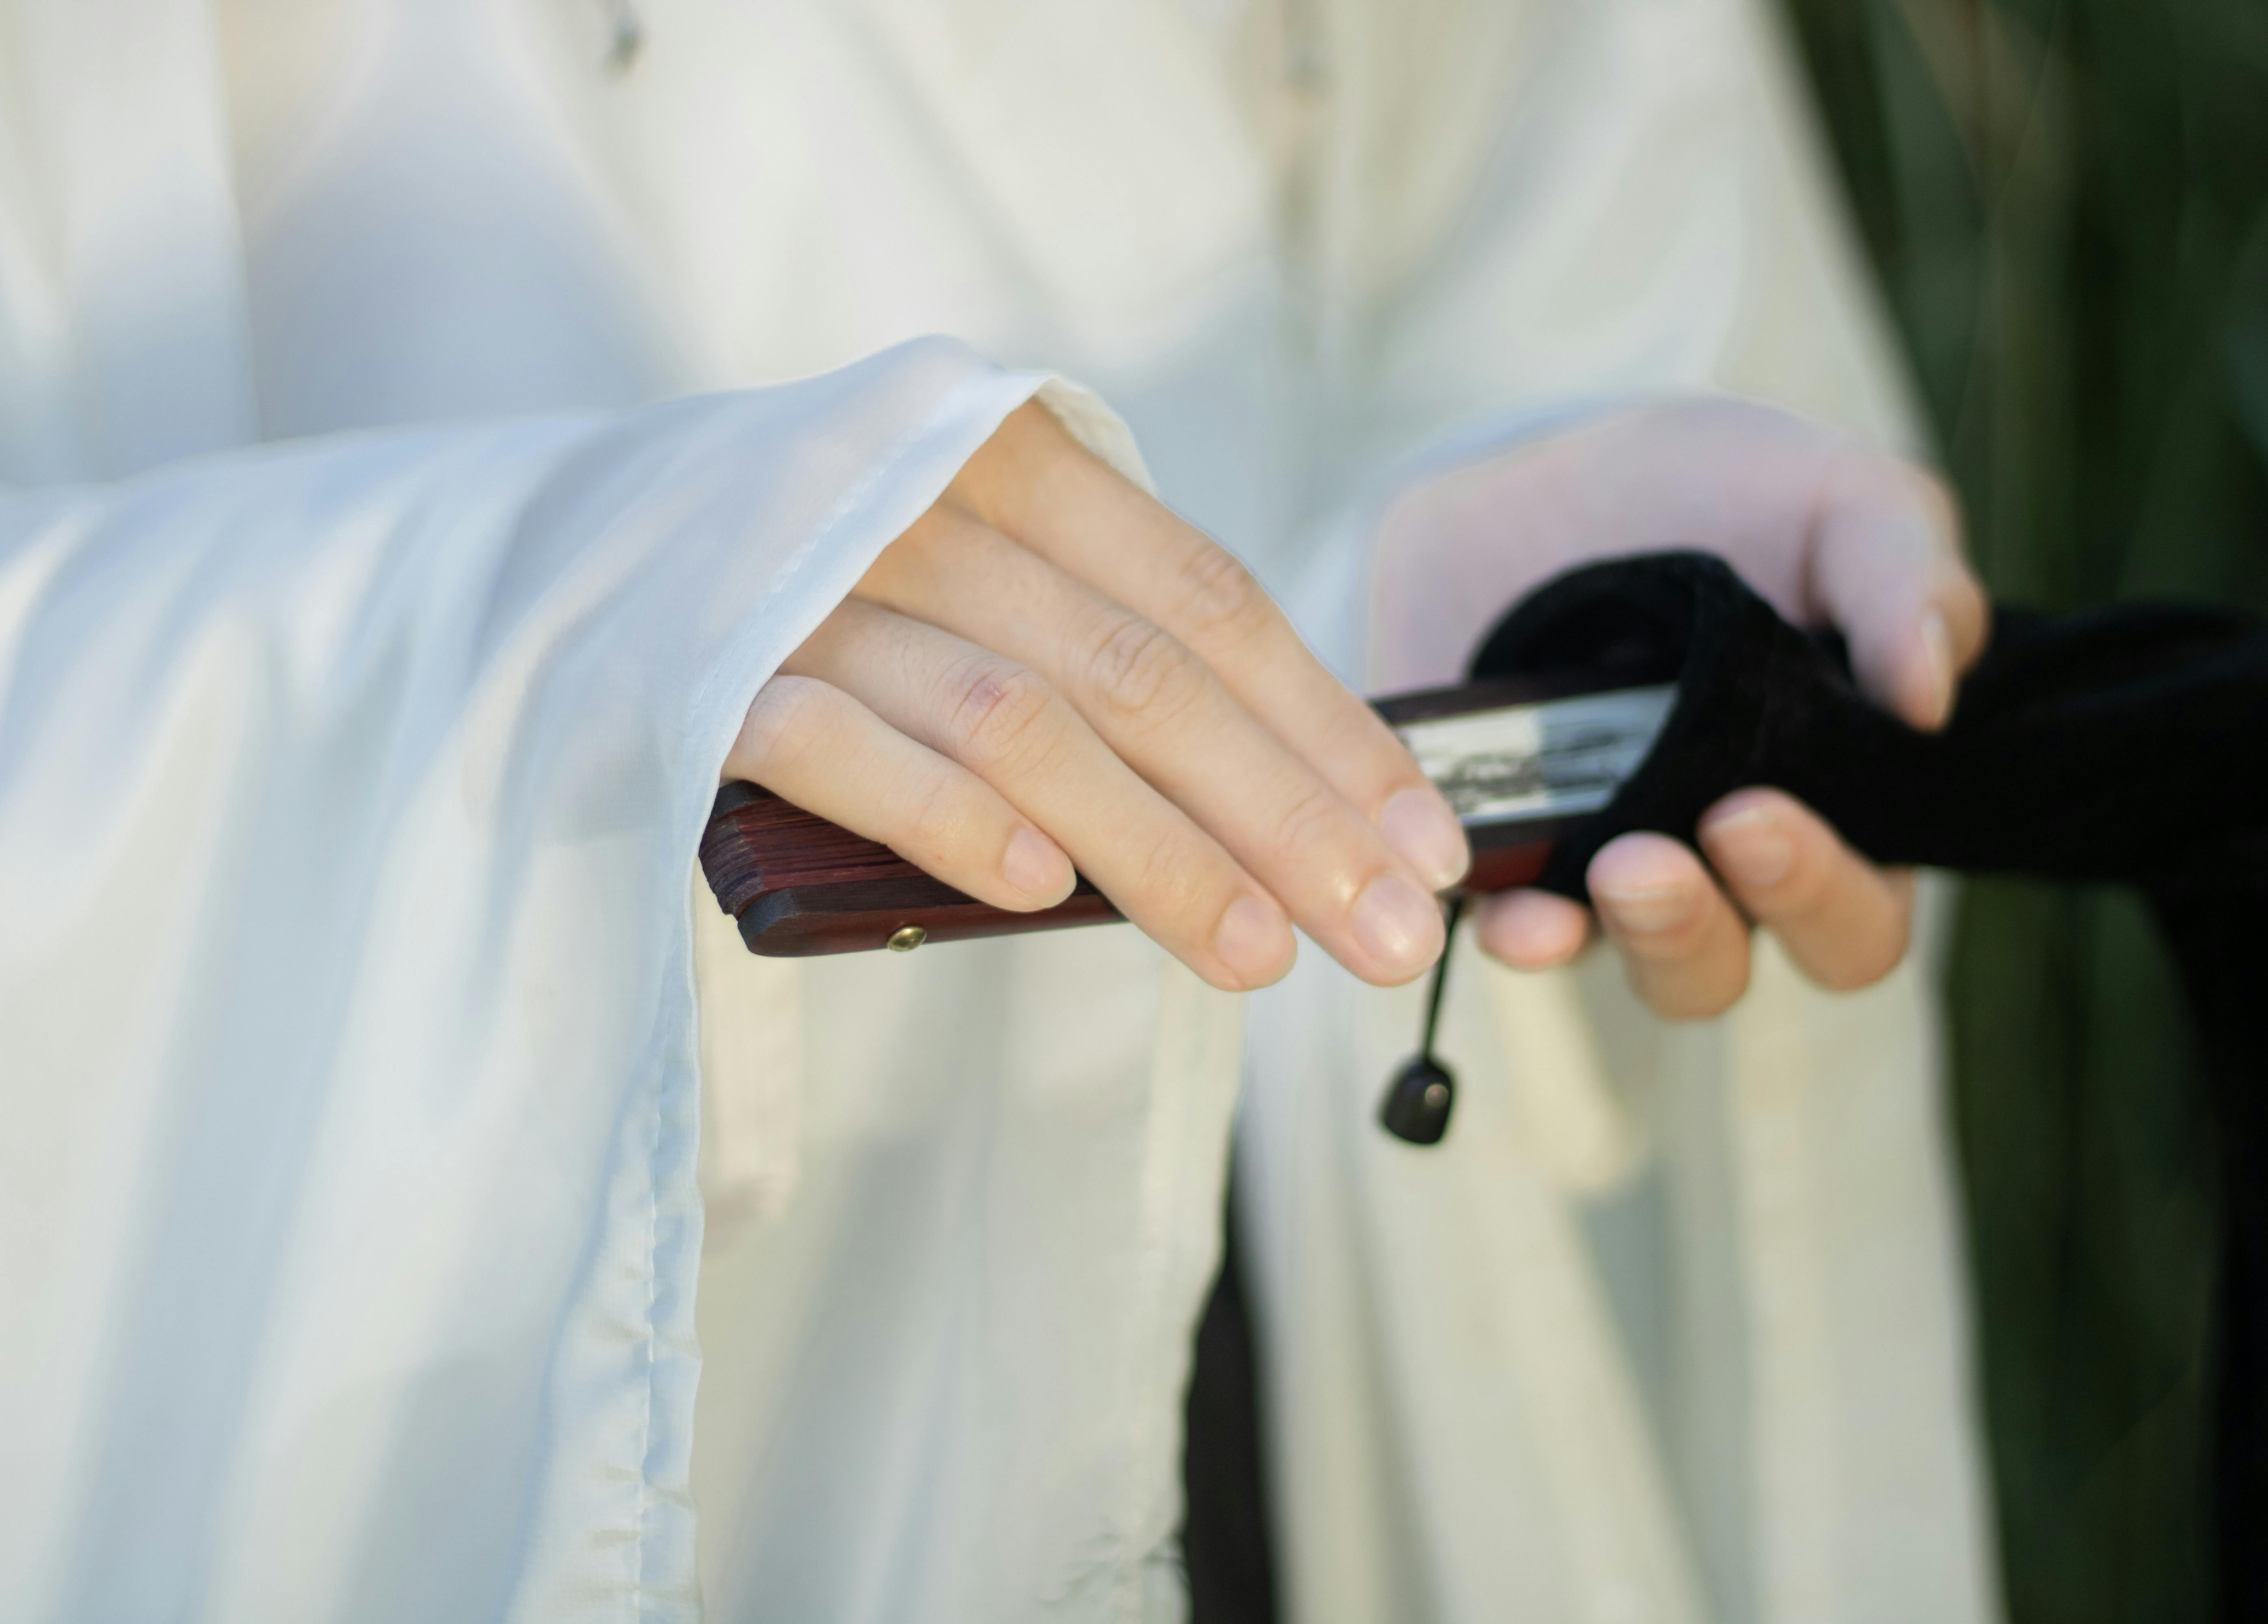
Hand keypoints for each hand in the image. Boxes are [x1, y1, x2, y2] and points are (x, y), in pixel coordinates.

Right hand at [723, 401, 1470, 991]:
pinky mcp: (701, 672)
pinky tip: (1036, 892)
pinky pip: (840, 741)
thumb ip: (1107, 650)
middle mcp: (920, 497)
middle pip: (1143, 671)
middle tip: (1382, 935)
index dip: (1330, 730)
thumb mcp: (984, 569)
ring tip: (1254, 956)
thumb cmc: (829, 584)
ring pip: (1020, 717)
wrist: (569, 546)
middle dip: (1283, 815)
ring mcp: (808, 581)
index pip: (1211, 603)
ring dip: (1152, 847)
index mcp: (1013, 456)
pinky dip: (943, 812)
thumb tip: (1291, 807)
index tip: (1423, 846)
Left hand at [1370, 398, 1988, 1016]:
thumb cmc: (1731, 500)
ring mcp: (1605, 871)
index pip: (1857, 918)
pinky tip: (1497, 900)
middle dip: (1715, 924)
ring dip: (1636, 934)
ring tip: (1611, 867)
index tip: (1760, 811)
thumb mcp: (1838, 504)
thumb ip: (1904, 578)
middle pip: (1733, 966)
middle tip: (1699, 832)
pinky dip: (1513, 927)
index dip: (1824, 895)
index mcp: (1831, 809)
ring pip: (1634, 966)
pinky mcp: (1505, 853)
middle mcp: (1717, 869)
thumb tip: (1930, 692)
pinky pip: (1511, 928)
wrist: (1551, 473)